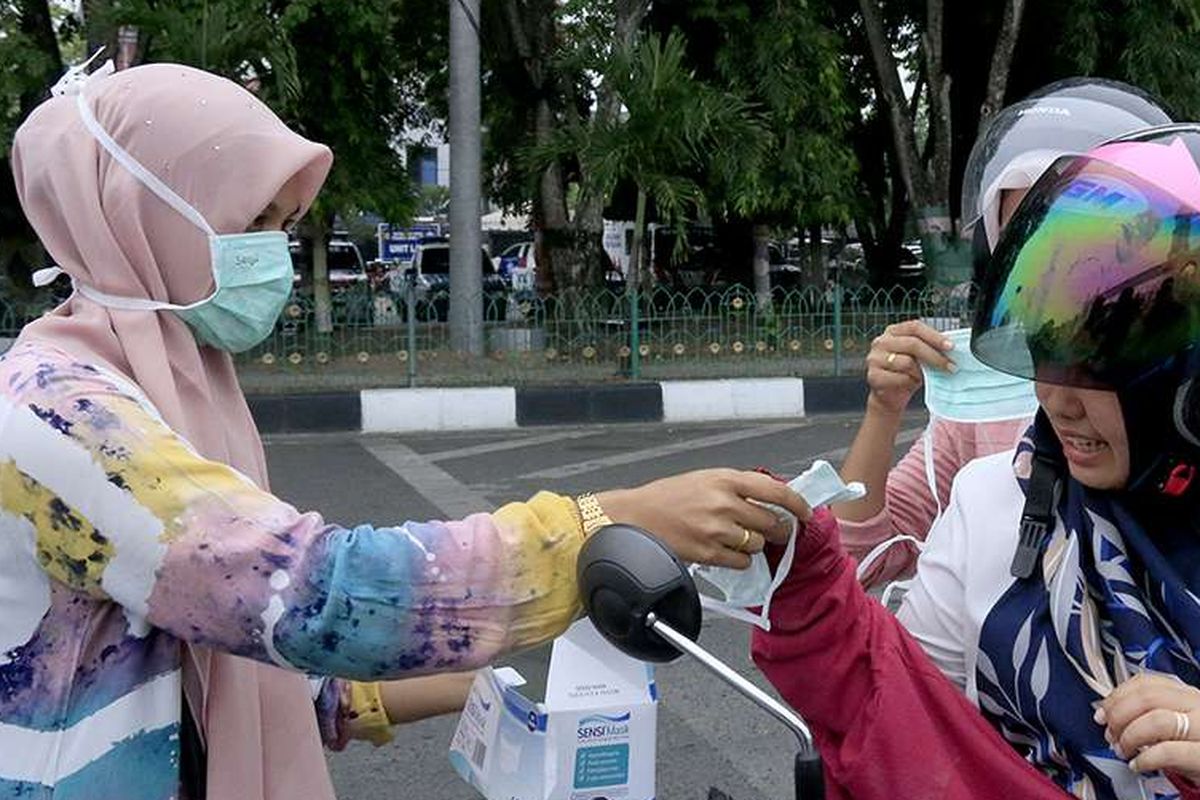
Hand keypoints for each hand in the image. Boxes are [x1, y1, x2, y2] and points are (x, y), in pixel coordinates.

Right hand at [597, 468, 810, 568]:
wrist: (635, 516)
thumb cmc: (667, 497)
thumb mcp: (704, 479)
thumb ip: (737, 487)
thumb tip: (773, 500)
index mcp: (725, 479)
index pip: (776, 491)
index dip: (797, 504)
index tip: (806, 512)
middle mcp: (724, 502)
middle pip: (771, 522)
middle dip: (774, 529)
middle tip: (768, 530)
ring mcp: (717, 529)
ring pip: (757, 544)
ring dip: (752, 544)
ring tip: (731, 537)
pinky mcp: (708, 553)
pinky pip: (742, 562)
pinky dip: (738, 560)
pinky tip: (722, 550)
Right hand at [865, 320, 955, 414]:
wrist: (890, 395)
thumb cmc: (906, 373)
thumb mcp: (918, 357)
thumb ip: (929, 348)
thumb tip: (952, 348)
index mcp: (893, 331)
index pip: (915, 327)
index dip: (934, 336)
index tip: (951, 346)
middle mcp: (881, 342)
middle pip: (912, 343)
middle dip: (935, 356)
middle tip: (950, 367)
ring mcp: (874, 358)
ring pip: (907, 362)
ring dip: (921, 372)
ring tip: (925, 377)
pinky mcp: (873, 376)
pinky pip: (900, 377)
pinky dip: (910, 382)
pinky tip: (911, 383)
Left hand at [1098, 672, 1199, 781]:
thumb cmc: (1195, 743)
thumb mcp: (1176, 720)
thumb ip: (1147, 710)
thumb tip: (1107, 711)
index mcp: (1186, 693)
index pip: (1145, 682)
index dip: (1117, 696)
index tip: (1102, 712)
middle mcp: (1197, 705)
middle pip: (1147, 698)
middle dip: (1119, 715)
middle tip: (1110, 733)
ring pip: (1156, 720)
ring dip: (1129, 736)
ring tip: (1122, 750)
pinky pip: (1169, 752)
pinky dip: (1145, 759)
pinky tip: (1138, 764)